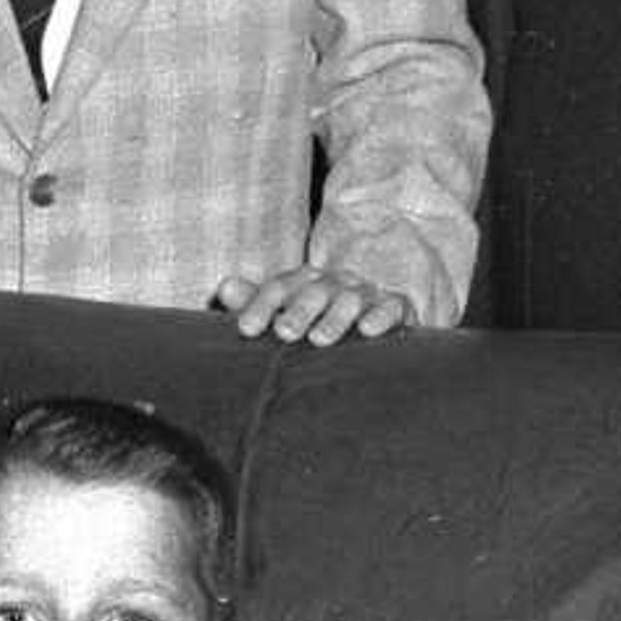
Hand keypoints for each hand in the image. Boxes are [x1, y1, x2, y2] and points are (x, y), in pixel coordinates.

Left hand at [212, 264, 412, 343]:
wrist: (375, 308)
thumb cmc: (319, 317)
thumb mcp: (287, 309)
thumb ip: (256, 301)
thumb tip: (224, 287)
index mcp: (304, 281)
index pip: (279, 287)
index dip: (260, 305)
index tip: (246, 329)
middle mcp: (335, 283)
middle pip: (314, 292)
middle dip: (298, 311)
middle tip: (284, 332)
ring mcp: (366, 293)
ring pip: (350, 300)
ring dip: (335, 318)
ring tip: (320, 339)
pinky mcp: (397, 306)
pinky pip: (391, 306)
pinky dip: (380, 316)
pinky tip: (368, 330)